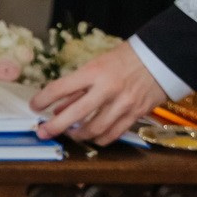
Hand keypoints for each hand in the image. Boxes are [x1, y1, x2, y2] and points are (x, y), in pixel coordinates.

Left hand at [31, 44, 168, 143]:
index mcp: (94, 72)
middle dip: (54, 127)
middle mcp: (107, 89)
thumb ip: (78, 87)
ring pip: (94, 129)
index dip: (42, 100)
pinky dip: (100, 139)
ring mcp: (123, 104)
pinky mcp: (136, 114)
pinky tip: (92, 137)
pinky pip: (114, 134)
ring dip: (77, 135)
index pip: (59, 88)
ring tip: (69, 134)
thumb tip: (58, 108)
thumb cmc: (125, 58)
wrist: (162, 58)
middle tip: (42, 132)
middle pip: (74, 115)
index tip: (33, 107)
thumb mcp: (96, 65)